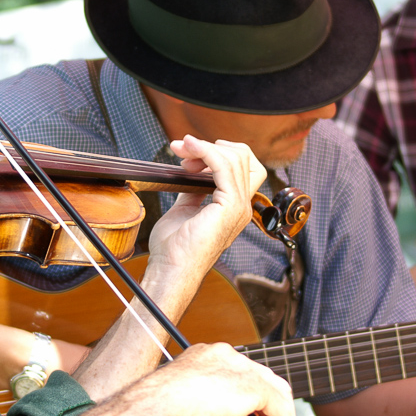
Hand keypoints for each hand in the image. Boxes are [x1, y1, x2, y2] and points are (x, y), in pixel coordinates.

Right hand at [72, 343, 296, 415]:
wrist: (152, 411)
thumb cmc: (162, 414)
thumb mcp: (200, 415)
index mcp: (208, 357)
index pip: (242, 373)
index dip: (255, 397)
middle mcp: (225, 355)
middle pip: (263, 377)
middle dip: (272, 407)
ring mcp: (238, 366)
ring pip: (274, 388)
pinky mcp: (250, 384)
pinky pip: (279, 405)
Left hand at [146, 136, 266, 280]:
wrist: (171, 269)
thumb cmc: (174, 249)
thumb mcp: (184, 209)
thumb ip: (193, 191)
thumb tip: (190, 174)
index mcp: (233, 208)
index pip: (244, 167)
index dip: (220, 153)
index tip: (191, 154)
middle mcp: (242, 206)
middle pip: (244, 157)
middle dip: (211, 146)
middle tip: (183, 150)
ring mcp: (239, 206)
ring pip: (236, 157)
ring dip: (204, 147)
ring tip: (182, 149)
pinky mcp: (230, 206)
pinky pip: (224, 165)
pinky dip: (206, 151)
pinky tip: (190, 148)